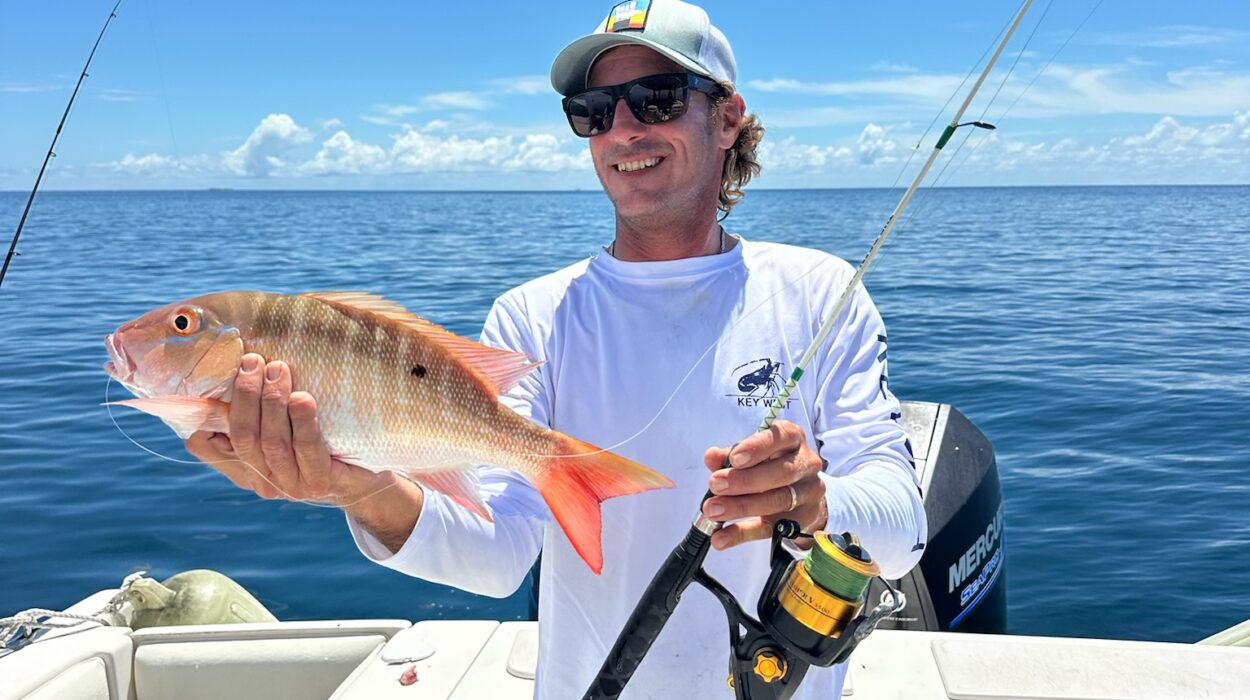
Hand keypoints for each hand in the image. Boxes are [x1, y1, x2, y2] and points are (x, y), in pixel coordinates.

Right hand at [184, 353, 385, 504]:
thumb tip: (226, 369)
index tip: (216, 372)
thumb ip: (251, 410)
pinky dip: (303, 422)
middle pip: (243, 436)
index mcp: (242, 467)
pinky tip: (303, 398)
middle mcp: (262, 480)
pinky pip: (307, 449)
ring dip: (273, 402)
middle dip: (246, 395)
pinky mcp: (321, 483)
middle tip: (254, 361)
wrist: (364, 475)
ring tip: (279, 369)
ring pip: (272, 442)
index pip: (204, 442)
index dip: (202, 411)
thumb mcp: (278, 426)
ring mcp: (292, 486)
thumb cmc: (317, 441)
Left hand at [702, 420, 827, 549]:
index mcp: (793, 439)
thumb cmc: (772, 464)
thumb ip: (731, 454)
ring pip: (777, 501)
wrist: (801, 493)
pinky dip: (741, 533)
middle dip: (745, 480)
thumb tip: (712, 457)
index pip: (781, 437)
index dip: (758, 447)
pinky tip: (721, 537)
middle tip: (715, 484)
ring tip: (713, 510)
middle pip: (781, 472)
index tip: (734, 458)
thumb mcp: (753, 453)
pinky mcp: (801, 520)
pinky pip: (769, 529)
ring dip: (741, 507)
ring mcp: (808, 493)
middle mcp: (806, 464)